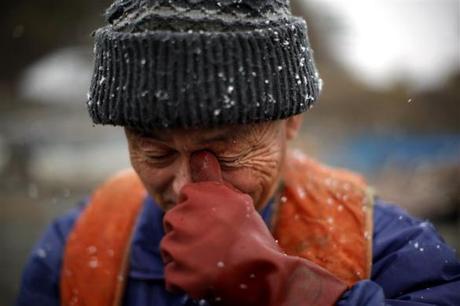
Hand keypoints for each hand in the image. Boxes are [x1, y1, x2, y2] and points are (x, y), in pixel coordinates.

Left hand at [160, 151, 346, 304]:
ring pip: (170, 249)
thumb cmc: (251, 234)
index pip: (184, 199)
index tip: (212, 222)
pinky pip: (172, 275)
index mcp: (196, 195)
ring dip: (185, 256)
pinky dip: (185, 279)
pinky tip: (204, 277)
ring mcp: (176, 246)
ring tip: (209, 260)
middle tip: (211, 243)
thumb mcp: (235, 199)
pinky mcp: (176, 273)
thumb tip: (199, 153)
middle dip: (187, 232)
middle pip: (173, 223)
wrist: (263, 272)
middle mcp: (181, 216)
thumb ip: (211, 177)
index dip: (199, 212)